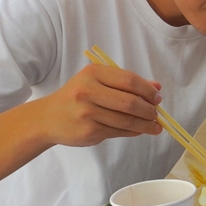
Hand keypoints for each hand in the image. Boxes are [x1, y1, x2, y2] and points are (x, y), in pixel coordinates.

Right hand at [37, 65, 162, 146]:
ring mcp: (87, 113)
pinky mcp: (88, 131)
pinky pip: (119, 132)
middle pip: (130, 102)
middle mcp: (87, 91)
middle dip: (149, 110)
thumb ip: (126, 83)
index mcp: (93, 73)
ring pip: (126, 120)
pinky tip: (140, 130)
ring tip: (155, 126)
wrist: (48, 118)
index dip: (148, 91)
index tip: (157, 98)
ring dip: (146, 124)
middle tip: (157, 113)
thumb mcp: (98, 82)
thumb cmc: (77, 97)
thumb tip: (157, 87)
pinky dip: (134, 132)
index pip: (129, 80)